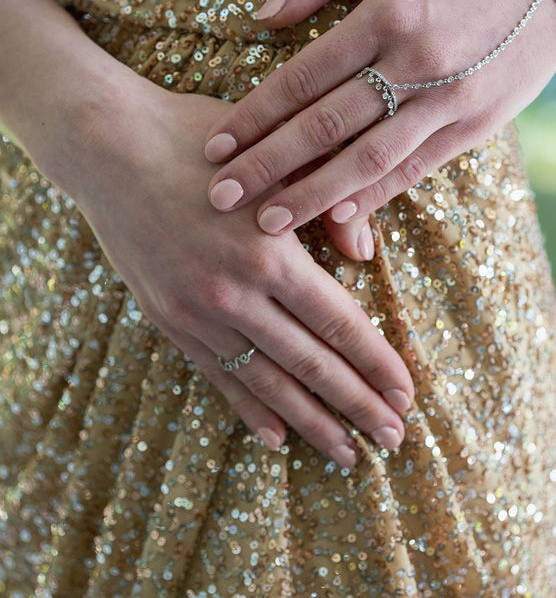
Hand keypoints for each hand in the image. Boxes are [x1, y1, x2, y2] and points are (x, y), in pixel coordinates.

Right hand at [64, 80, 412, 464]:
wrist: (107, 145)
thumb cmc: (201, 142)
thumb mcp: (276, 160)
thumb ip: (328, 207)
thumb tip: (367, 258)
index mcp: (269, 254)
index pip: (339, 324)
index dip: (377, 364)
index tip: (406, 396)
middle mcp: (234, 294)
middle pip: (310, 365)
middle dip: (357, 407)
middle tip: (395, 441)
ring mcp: (196, 313)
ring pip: (266, 382)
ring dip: (311, 423)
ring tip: (347, 455)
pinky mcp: (167, 319)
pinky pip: (217, 376)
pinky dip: (249, 409)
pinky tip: (277, 439)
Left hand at [203, 0, 555, 258]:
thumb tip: (263, 16)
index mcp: (388, 15)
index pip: (305, 75)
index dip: (256, 114)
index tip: (217, 144)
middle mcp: (415, 64)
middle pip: (327, 126)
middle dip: (269, 166)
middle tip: (220, 198)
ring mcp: (447, 103)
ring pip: (368, 160)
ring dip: (313, 196)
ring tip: (268, 224)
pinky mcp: (472, 129)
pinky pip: (412, 171)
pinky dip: (372, 197)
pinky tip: (335, 219)